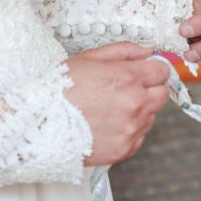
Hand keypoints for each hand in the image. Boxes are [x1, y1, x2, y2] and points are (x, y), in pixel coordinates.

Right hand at [64, 43, 169, 165]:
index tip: (143, 72)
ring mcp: (131, 129)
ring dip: (139, 111)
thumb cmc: (58, 90)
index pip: (163, 70)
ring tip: (109, 109)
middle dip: (150, 89)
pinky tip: (106, 125)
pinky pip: (139, 136)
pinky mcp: (125, 149)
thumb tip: (148, 51)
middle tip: (125, 90)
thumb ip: (124, 51)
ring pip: (151, 116)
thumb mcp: (88, 58)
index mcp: (127, 78)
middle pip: (163, 94)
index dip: (152, 69)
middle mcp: (135, 104)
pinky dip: (128, 130)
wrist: (38, 126)